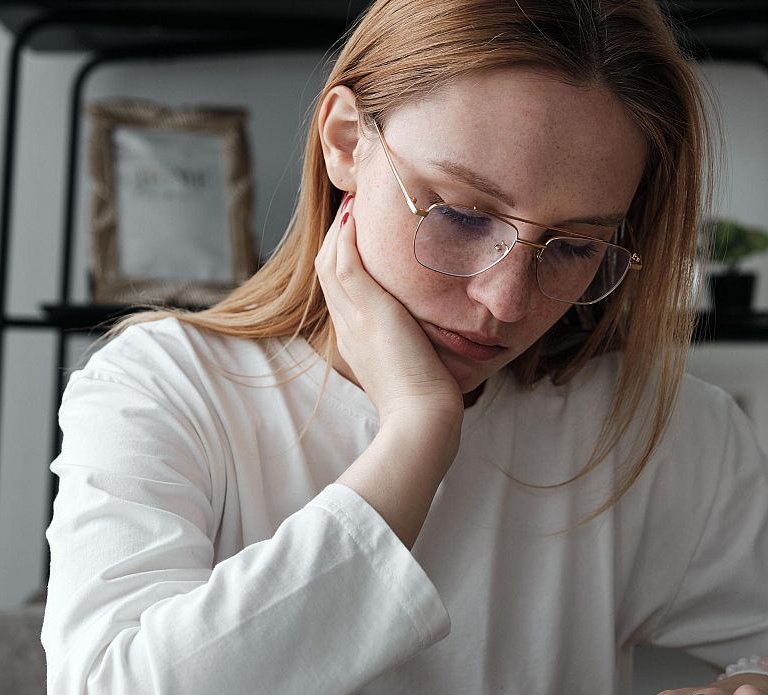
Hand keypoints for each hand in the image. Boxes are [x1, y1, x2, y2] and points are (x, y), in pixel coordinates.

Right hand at [315, 192, 463, 425]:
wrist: (420, 419)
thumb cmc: (428, 402)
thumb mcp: (418, 365)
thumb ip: (420, 345)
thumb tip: (439, 335)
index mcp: (357, 339)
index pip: (342, 290)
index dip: (345, 260)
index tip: (358, 237)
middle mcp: (348, 326)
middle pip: (328, 270)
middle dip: (337, 237)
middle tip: (350, 208)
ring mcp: (353, 318)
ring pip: (331, 262)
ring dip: (339, 229)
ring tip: (351, 202)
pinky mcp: (367, 311)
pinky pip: (346, 263)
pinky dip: (346, 237)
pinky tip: (355, 214)